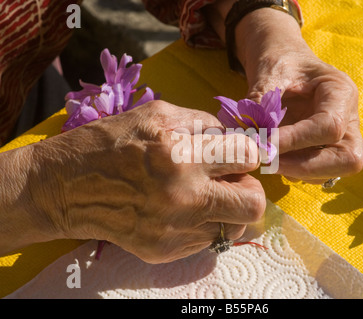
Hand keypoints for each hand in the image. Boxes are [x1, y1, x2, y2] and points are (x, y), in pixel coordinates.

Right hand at [4, 100, 265, 262]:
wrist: (62, 186)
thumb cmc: (109, 142)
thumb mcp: (157, 113)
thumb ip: (204, 124)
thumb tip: (237, 139)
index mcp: (180, 153)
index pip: (248, 157)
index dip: (246, 153)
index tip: (236, 156)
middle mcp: (182, 196)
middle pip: (254, 203)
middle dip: (248, 188)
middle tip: (230, 180)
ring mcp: (174, 229)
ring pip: (234, 226)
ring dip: (227, 208)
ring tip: (203, 195)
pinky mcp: (164, 250)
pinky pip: (208, 240)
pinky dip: (204, 223)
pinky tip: (182, 210)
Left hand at [237, 8, 362, 183]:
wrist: (281, 58)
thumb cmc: (279, 59)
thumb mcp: (269, 71)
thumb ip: (261, 101)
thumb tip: (250, 136)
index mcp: (340, 91)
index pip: (329, 126)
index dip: (296, 140)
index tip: (264, 143)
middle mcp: (347, 117)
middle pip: (347, 158)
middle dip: (307, 167)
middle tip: (270, 161)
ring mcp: (340, 135)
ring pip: (334, 170)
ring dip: (299, 171)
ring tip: (267, 158)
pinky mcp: (325, 148)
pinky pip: (318, 172)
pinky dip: (295, 171)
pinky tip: (274, 157)